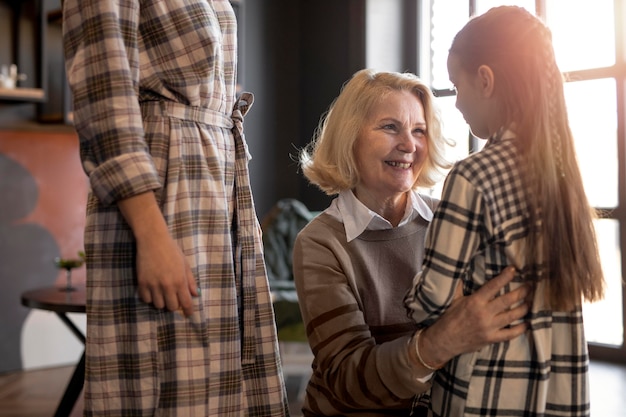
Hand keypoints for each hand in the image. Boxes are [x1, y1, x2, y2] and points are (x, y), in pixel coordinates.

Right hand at [118, 192, 197, 316]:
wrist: (153, 240)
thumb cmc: (172, 250)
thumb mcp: (185, 264)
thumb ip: (190, 281)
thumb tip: (195, 294)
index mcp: (180, 280)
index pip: (186, 303)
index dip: (188, 311)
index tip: (189, 314)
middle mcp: (167, 285)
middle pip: (171, 307)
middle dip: (174, 305)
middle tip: (173, 298)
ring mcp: (153, 285)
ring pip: (158, 305)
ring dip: (161, 302)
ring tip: (162, 293)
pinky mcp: (142, 283)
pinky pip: (146, 299)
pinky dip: (150, 298)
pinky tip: (152, 291)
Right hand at [419, 266, 528, 366]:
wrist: (444, 340)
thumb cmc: (449, 318)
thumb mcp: (454, 299)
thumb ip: (461, 285)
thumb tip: (462, 269)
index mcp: (475, 301)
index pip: (493, 286)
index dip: (505, 277)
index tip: (514, 270)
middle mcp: (484, 313)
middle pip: (508, 300)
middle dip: (521, 292)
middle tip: (530, 286)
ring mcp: (489, 327)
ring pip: (512, 316)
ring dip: (524, 308)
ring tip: (530, 301)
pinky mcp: (491, 339)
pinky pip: (510, 334)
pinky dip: (521, 329)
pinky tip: (527, 323)